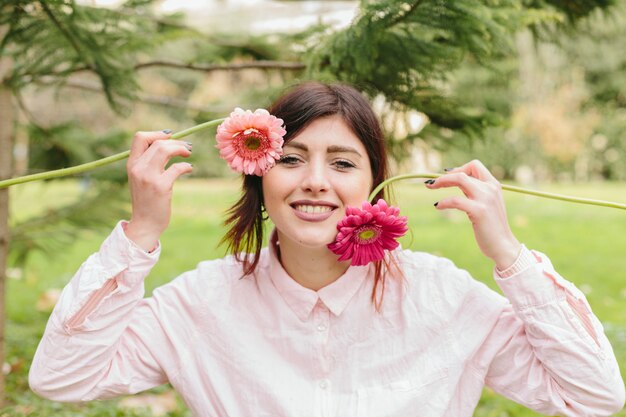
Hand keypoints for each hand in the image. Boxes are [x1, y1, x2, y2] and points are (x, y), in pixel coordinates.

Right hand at [125, 130, 192, 250]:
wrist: (144, 224)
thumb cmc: (147, 200)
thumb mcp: (141, 179)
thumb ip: (148, 162)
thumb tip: (168, 143)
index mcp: (131, 165)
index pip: (140, 138)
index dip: (157, 134)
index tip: (170, 137)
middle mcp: (138, 168)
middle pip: (157, 143)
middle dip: (176, 142)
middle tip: (187, 148)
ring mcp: (148, 177)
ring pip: (165, 150)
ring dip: (181, 149)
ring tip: (188, 154)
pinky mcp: (161, 187)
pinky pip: (177, 168)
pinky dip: (186, 166)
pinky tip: (189, 169)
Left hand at [425, 160, 520, 269]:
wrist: (503, 246)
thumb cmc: (491, 226)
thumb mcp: (485, 204)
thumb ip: (474, 191)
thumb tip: (454, 180)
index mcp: (494, 185)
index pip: (474, 165)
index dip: (458, 169)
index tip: (447, 177)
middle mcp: (491, 188)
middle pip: (463, 172)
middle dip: (444, 177)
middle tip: (430, 184)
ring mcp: (486, 199)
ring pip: (460, 180)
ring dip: (441, 182)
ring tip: (430, 187)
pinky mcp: (479, 211)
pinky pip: (456, 200)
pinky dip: (443, 201)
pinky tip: (438, 206)